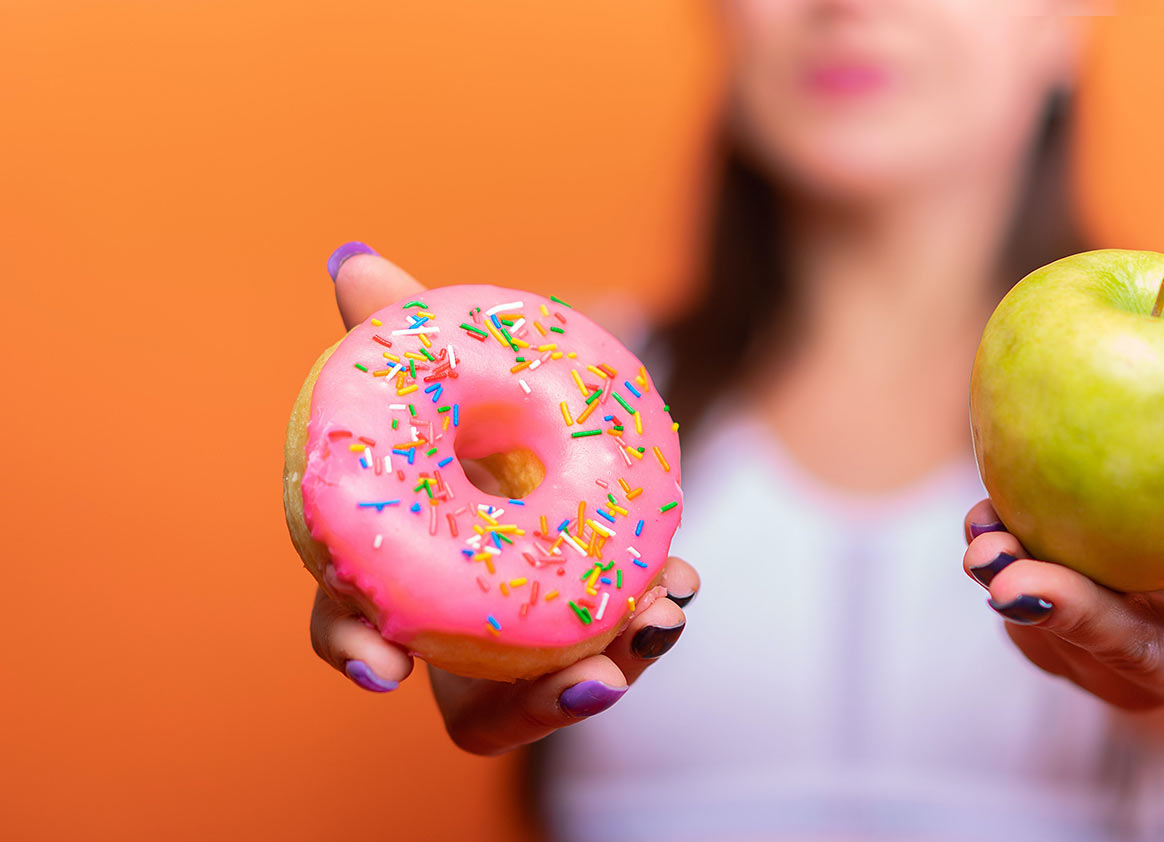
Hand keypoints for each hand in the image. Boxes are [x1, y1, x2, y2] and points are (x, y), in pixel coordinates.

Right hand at [305, 242, 699, 754]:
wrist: (525, 441)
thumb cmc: (464, 419)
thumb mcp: (439, 370)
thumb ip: (397, 326)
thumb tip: (352, 260)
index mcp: (391, 572)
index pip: (349, 623)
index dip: (354, 649)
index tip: (383, 671)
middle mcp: (451, 635)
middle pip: (472, 707)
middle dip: (532, 706)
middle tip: (589, 681)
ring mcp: (520, 656)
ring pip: (555, 698)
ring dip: (613, 671)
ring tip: (662, 621)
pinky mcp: (582, 643)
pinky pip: (610, 655)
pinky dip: (644, 631)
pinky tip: (679, 594)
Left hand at [959, 278, 1163, 716]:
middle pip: (1149, 658)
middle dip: (1085, 619)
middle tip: (1027, 578)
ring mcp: (1129, 680)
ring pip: (1075, 655)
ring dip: (1024, 601)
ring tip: (983, 550)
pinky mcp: (1069, 664)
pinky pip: (1032, 631)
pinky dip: (1007, 577)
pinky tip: (979, 532)